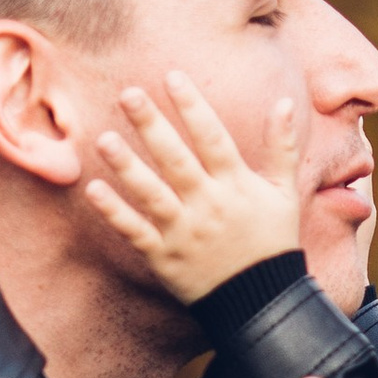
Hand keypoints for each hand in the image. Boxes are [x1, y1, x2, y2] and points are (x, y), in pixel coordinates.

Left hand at [83, 73, 306, 305]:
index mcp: (236, 186)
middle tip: (128, 93)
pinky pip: (135, 231)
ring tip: (104, 138)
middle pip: (176, 159)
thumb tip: (284, 102)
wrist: (263, 302)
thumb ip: (281, 148)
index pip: (212, 138)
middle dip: (152, 125)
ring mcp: (184, 232)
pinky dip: (114, 212)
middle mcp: (208, 205)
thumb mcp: (284, 193)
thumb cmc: (272, 241)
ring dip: (127, 166)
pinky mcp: (164, 256)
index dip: (193, 106)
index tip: (172, 76)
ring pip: (152, 194)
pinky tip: (93, 189)